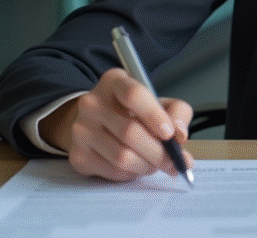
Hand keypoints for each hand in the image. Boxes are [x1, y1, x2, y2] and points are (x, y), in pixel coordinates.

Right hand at [39, 68, 194, 181]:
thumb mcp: (159, 103)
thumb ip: (177, 113)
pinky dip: (131, 174)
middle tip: (174, 162)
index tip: (170, 134)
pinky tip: (137, 166)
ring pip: (122, 156)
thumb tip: (179, 134)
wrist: (97, 124)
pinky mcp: (77, 155)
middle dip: (158, 152)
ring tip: (156, 163)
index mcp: (114, 82)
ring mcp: (81, 129)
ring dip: (147, 165)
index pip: (134, 96)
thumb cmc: (134, 112)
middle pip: (129, 132)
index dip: (154, 116)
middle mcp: (92, 103)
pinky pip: (112, 171)